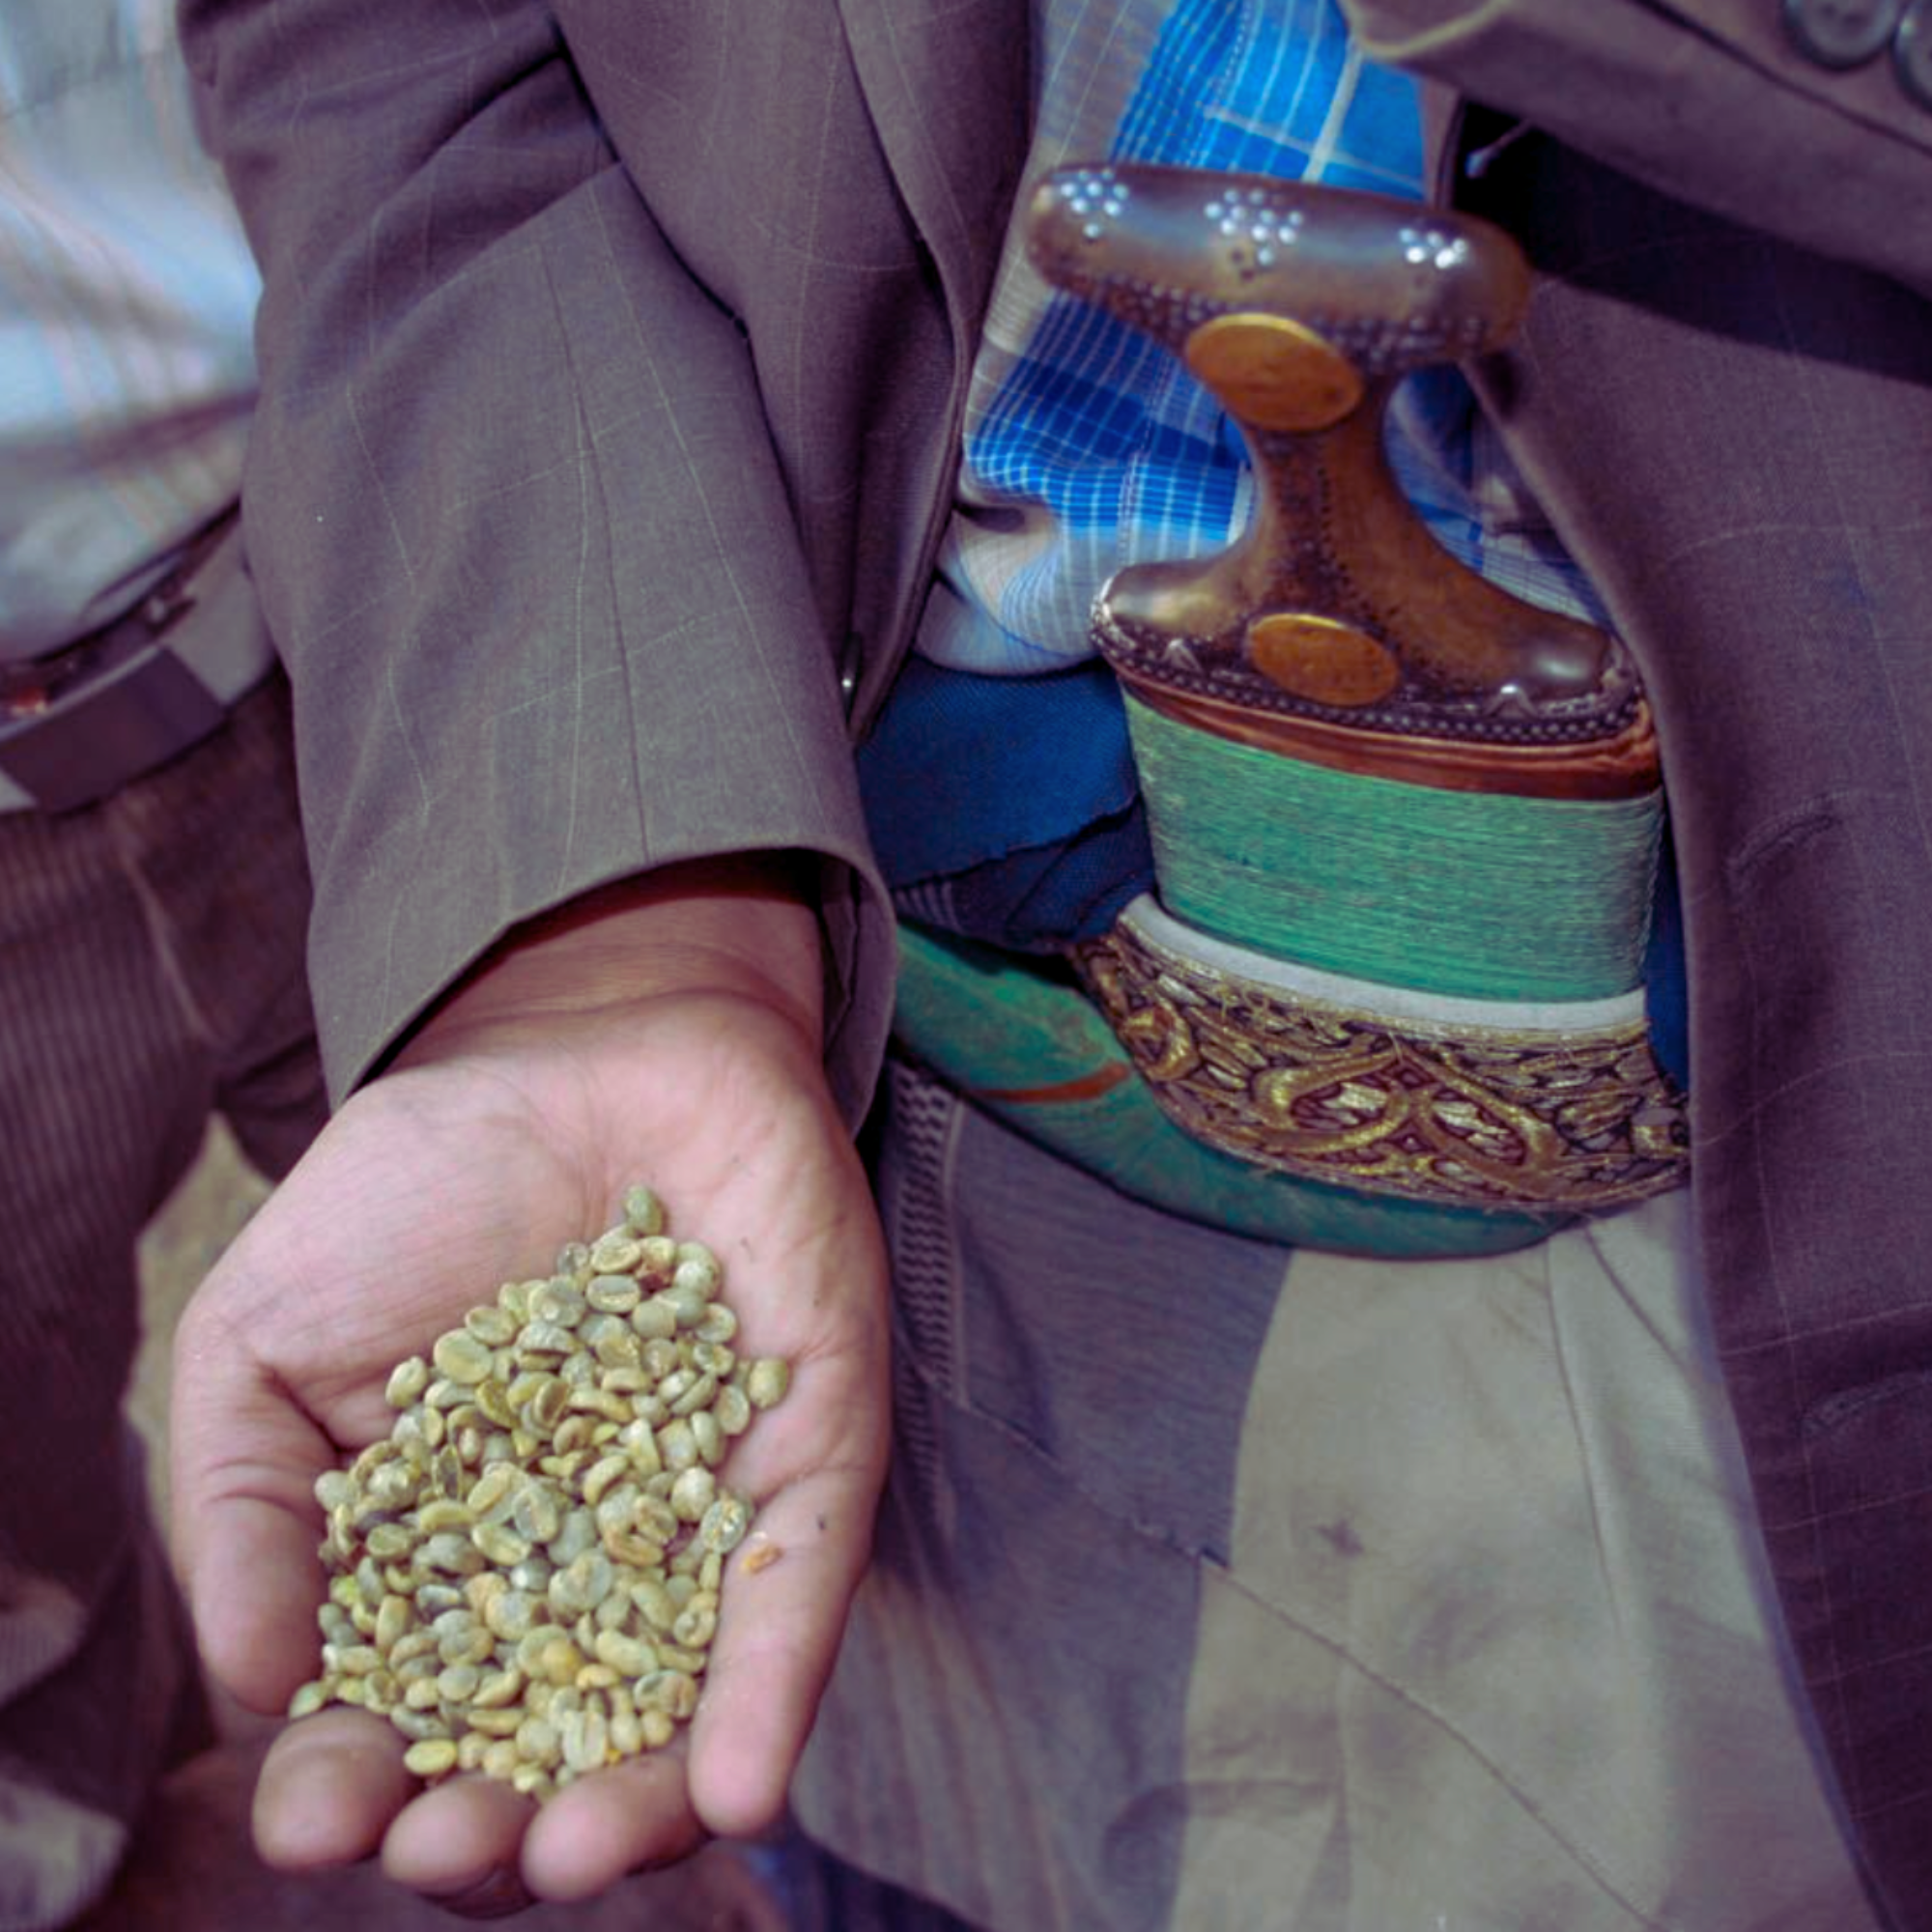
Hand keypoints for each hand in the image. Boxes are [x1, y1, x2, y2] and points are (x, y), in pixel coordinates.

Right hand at [169, 858, 890, 1905]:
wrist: (577, 1047)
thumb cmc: (418, 1192)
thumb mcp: (265, 1344)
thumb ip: (252, 1511)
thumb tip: (258, 1689)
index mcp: (446, 1567)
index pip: (403, 1712)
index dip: (357, 1780)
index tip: (319, 1814)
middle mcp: (584, 1569)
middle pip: (550, 1741)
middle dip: (501, 1823)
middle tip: (451, 1850)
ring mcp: (702, 1521)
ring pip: (682, 1702)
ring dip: (637, 1802)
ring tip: (573, 1857)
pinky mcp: (807, 1454)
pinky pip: (799, 1584)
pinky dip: (771, 1688)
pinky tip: (737, 1790)